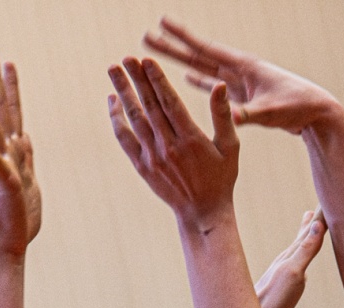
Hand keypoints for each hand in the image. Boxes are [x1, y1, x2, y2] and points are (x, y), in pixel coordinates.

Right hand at [0, 53, 39, 257]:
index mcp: (14, 154)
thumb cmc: (19, 219)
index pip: (13, 113)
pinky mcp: (5, 184)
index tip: (8, 63)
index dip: (10, 88)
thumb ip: (25, 158)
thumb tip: (25, 137)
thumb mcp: (28, 181)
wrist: (9, 247)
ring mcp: (2, 167)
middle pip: (0, 111)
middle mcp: (5, 155)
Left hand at [108, 57, 237, 226]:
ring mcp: (153, 157)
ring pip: (134, 118)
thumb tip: (218, 86)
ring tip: (114, 70)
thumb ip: (223, 115)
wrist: (202, 212)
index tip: (146, 61)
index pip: (170, 103)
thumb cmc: (221, 177)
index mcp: (191, 139)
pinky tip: (112, 101)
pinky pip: (125, 138)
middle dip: (136, 80)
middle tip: (126, 58)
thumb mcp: (230, 147)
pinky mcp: (142, 166)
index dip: (156, 80)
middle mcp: (169, 147)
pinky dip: (117, 119)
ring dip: (123, 93)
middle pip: (149, 106)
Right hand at [144, 18, 342, 133]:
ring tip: (160, 53)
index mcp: (243, 67)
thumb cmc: (298, 107)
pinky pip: (215, 87)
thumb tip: (232, 120)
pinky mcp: (243, 96)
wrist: (316, 113)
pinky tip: (187, 79)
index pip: (206, 49)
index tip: (161, 22)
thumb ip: (250, 115)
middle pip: (198, 56)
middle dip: (173, 47)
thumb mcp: (271, 112)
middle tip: (147, 35)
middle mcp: (238, 71)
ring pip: (203, 70)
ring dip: (181, 62)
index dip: (183, 37)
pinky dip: (201, 83)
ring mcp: (239, 83)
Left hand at [256, 210, 327, 307]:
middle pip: (302, 235)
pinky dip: (300, 254)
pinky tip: (297, 260)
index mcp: (291, 255)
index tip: (328, 198)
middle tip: (319, 205)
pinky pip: (295, 262)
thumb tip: (316, 225)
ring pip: (297, 247)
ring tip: (308, 222)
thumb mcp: (293, 273)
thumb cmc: (274, 300)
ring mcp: (282, 272)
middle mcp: (286, 260)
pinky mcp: (280, 285)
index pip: (310, 230)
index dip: (320, 216)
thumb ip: (305, 250)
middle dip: (313, 220)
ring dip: (306, 234)